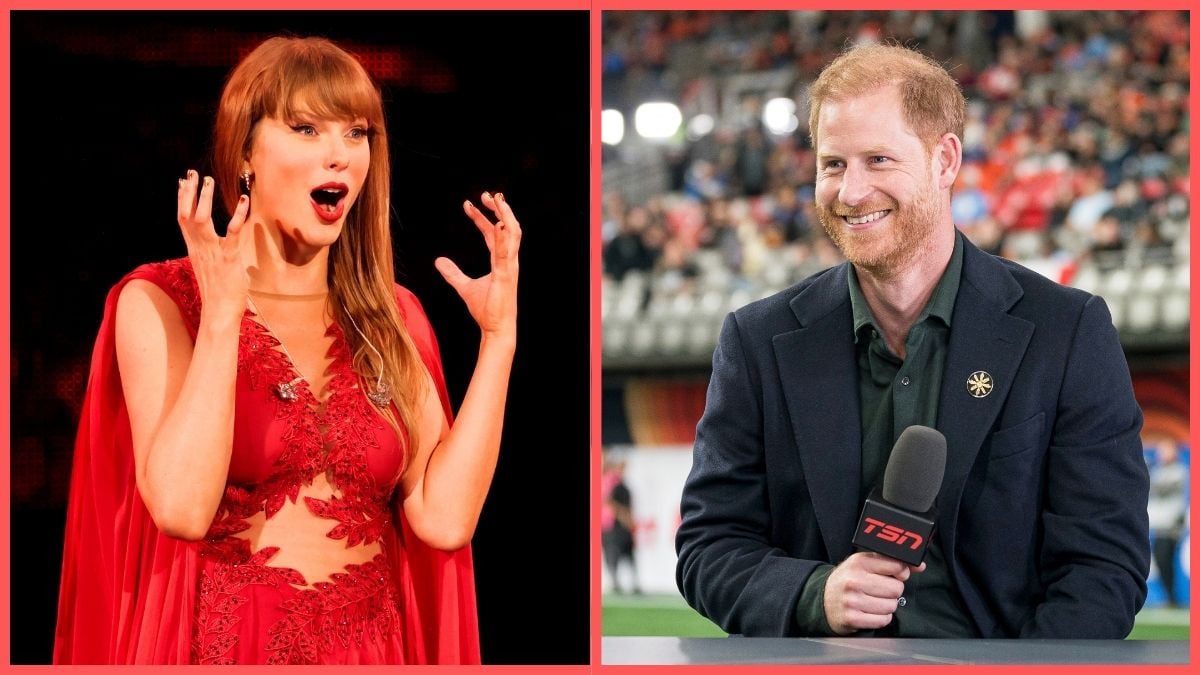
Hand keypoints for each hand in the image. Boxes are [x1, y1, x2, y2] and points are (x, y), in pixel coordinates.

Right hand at [177, 170, 249, 321]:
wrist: (218, 312)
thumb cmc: (218, 293)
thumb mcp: (210, 269)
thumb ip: (211, 254)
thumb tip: (217, 247)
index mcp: (194, 250)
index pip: (183, 219)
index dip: (182, 200)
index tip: (182, 182)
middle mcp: (199, 248)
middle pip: (188, 215)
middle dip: (189, 193)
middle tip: (192, 174)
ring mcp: (212, 252)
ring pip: (203, 220)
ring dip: (205, 199)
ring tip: (210, 180)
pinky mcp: (228, 258)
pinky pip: (232, 232)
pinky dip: (238, 215)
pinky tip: (244, 201)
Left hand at [435, 191, 520, 341]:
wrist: (496, 329)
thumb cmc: (486, 310)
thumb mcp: (464, 287)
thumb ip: (452, 273)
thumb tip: (438, 261)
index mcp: (501, 261)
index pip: (493, 233)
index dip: (482, 217)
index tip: (468, 204)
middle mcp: (509, 260)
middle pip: (507, 227)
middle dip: (499, 209)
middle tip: (487, 194)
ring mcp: (510, 267)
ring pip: (512, 234)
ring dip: (505, 215)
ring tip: (496, 200)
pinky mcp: (507, 275)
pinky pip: (507, 252)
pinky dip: (503, 237)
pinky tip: (497, 223)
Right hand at [823, 552, 925, 634]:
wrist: (823, 600)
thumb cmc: (848, 580)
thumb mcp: (865, 564)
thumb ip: (892, 562)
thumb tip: (920, 565)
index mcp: (859, 562)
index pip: (897, 566)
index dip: (900, 573)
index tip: (895, 575)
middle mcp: (855, 580)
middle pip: (897, 589)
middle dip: (893, 591)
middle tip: (880, 590)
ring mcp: (853, 600)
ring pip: (892, 606)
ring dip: (887, 606)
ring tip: (873, 601)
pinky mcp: (852, 618)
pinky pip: (883, 620)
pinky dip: (881, 618)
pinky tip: (870, 611)